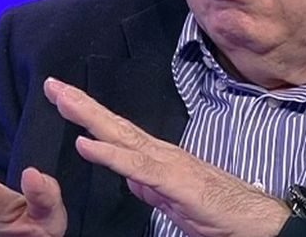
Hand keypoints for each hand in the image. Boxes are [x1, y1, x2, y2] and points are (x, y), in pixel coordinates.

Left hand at [43, 77, 290, 236]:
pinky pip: (136, 167)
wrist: (253, 221)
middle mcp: (159, 152)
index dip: (89, 114)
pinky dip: (110, 154)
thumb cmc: (216, 210)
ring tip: (62, 100)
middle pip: (113, 124)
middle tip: (52, 84)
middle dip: (81, 104)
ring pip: (121, 136)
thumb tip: (128, 177)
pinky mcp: (173, 182)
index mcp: (156, 157)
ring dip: (90, 117)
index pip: (116, 132)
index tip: (64, 97)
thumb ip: (149, 185)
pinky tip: (87, 144)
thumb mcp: (172, 199)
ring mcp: (166, 164)